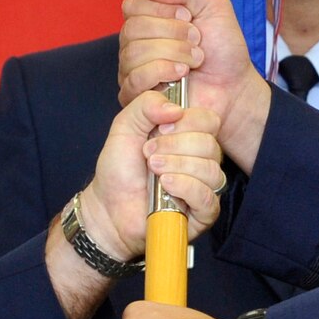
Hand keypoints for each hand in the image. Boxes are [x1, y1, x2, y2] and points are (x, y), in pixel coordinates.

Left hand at [85, 88, 227, 262]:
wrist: (108, 208)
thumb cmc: (119, 170)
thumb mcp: (125, 127)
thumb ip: (145, 105)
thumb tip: (176, 108)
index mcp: (188, 137)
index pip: (208, 120)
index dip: (186, 122)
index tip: (160, 129)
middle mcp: (200, 160)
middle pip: (210, 144)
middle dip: (175, 146)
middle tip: (148, 154)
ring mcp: (204, 186)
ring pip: (210, 170)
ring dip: (178, 166)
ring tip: (153, 171)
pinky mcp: (203, 212)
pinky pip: (207, 196)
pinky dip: (185, 187)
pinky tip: (165, 187)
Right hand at [118, 0, 273, 173]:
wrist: (235, 87)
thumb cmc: (223, 48)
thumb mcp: (212, 5)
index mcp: (148, 18)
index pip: (132, 4)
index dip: (161, 9)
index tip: (189, 17)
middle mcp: (135, 42)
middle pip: (132, 29)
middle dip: (172, 33)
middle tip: (197, 41)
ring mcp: (132, 70)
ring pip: (133, 53)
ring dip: (173, 53)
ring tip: (195, 60)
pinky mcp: (136, 96)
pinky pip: (134, 79)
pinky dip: (162, 72)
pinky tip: (182, 75)